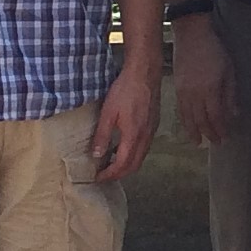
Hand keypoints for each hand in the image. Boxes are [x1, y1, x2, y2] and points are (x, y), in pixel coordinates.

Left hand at [92, 65, 160, 182]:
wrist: (145, 73)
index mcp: (133, 136)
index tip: (98, 177)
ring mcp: (152, 131)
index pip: (122, 165)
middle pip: (135, 165)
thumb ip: (102, 135)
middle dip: (119, 174)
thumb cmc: (125, 90)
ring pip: (142, 157)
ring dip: (127, 164)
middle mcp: (146, 137)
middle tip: (104, 175)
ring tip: (111, 163)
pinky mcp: (154, 124)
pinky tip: (124, 147)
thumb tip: (96, 155)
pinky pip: (145, 147)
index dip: (110, 175)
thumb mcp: (108, 112)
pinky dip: (134, 154)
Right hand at [173, 21, 236, 146]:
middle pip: (201, 120)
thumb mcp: (228, 71)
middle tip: (216, 143)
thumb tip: (234, 114)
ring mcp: (183, 92)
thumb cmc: (214, 51)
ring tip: (199, 142)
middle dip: (209, 134)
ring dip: (194, 131)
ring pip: (188, 118)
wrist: (191, 35)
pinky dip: (184, 121)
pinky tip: (188, 126)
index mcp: (210, 90)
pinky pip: (180, 110)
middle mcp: (194, 95)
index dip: (220, 129)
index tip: (226, 137)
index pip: (215, 117)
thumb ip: (230, 94)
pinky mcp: (176, 88)